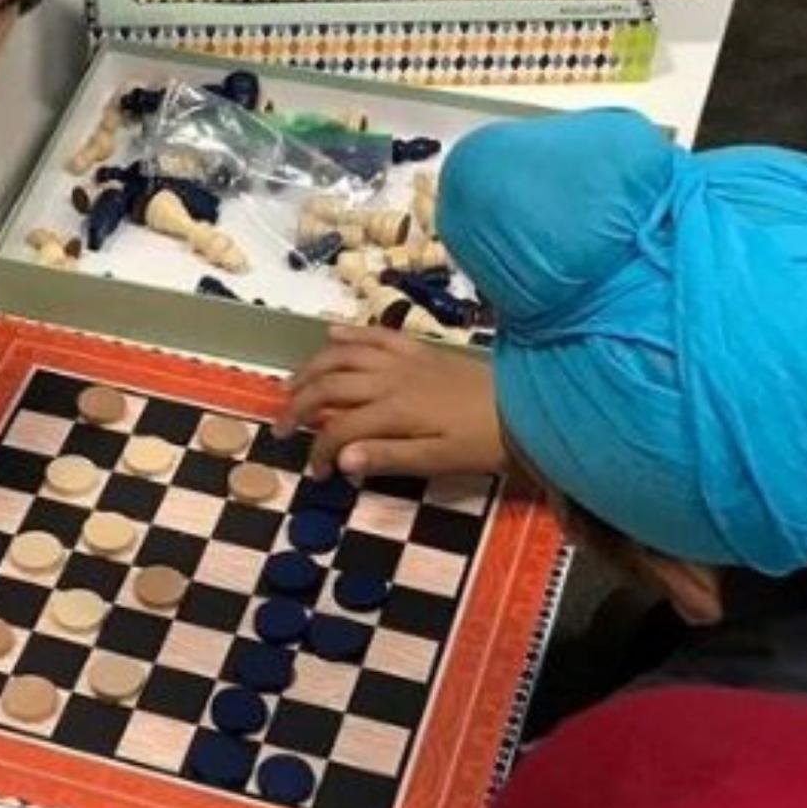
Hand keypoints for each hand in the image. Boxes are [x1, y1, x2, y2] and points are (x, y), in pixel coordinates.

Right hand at [276, 328, 503, 480]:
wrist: (525, 408)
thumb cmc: (482, 443)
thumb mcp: (438, 461)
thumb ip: (388, 458)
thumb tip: (341, 460)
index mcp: (394, 411)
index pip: (338, 430)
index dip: (318, 452)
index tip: (315, 474)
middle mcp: (390, 379)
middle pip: (328, 387)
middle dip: (297, 407)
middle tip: (281, 429)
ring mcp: (403, 359)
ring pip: (342, 356)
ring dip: (310, 369)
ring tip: (290, 387)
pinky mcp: (418, 349)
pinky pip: (375, 335)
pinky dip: (348, 333)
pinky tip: (329, 336)